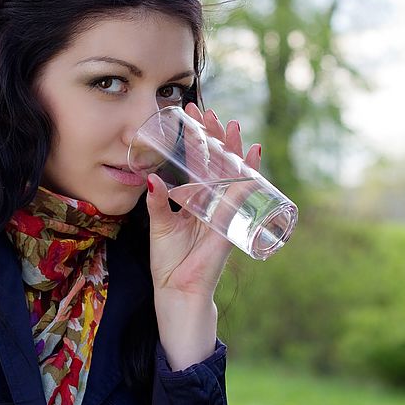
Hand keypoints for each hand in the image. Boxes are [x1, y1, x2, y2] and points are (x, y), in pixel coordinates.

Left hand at [145, 102, 261, 368]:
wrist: (177, 290)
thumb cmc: (169, 260)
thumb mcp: (159, 224)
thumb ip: (158, 201)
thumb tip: (152, 177)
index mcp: (195, 199)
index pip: (198, 162)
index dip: (196, 139)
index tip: (192, 114)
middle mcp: (212, 202)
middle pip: (218, 164)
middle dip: (217, 139)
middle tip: (214, 113)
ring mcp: (224, 213)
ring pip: (232, 176)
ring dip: (235, 153)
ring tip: (237, 129)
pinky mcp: (229, 226)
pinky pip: (240, 200)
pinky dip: (248, 181)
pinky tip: (252, 161)